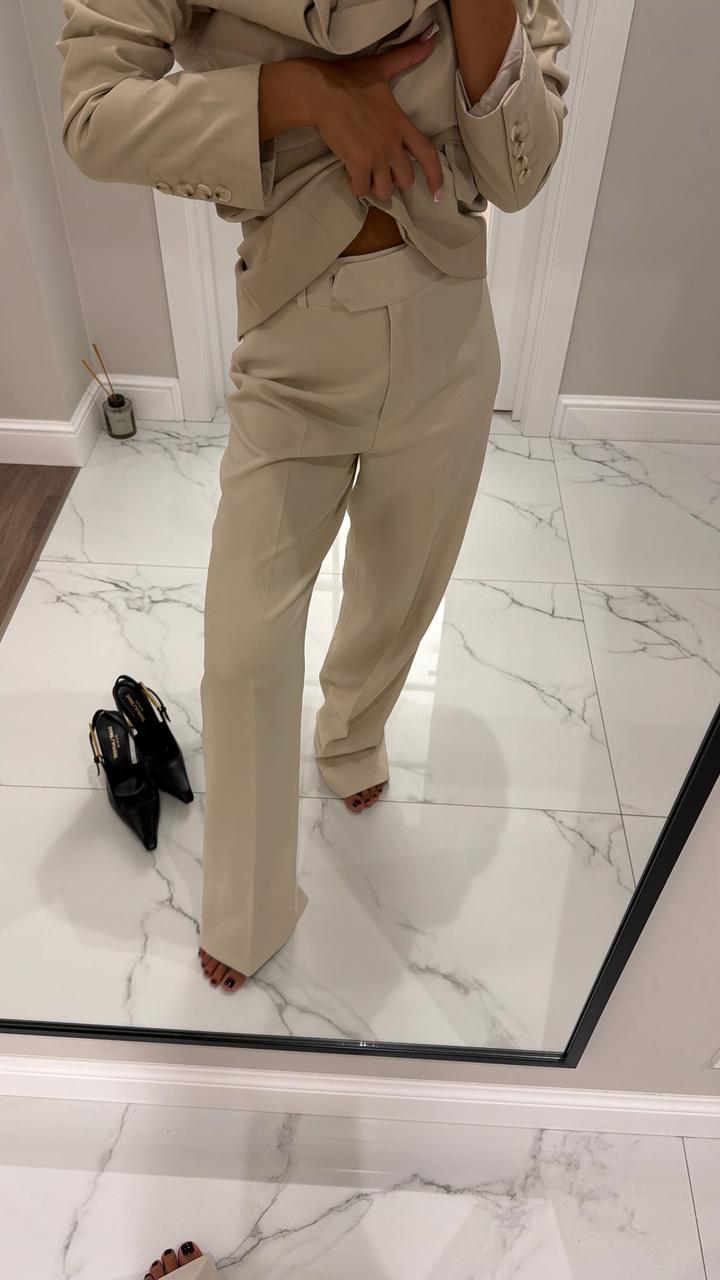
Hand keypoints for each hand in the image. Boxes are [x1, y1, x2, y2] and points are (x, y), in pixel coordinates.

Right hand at [304, 24, 443, 201]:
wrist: (320, 91)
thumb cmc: (349, 79)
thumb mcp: (382, 67)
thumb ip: (407, 56)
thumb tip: (431, 38)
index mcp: (401, 125)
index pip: (427, 156)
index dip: (436, 178)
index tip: (437, 194)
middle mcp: (392, 144)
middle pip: (405, 180)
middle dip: (394, 180)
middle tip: (380, 171)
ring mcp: (375, 156)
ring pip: (384, 190)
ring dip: (374, 186)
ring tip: (364, 174)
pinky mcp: (357, 165)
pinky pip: (361, 189)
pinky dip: (355, 186)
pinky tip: (349, 173)